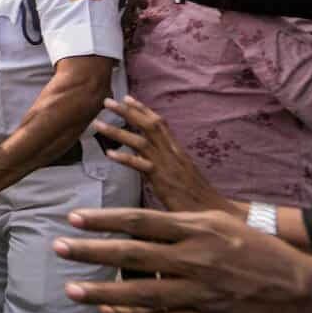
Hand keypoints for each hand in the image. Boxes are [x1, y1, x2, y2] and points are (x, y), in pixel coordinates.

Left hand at [55, 208, 311, 312]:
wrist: (298, 284)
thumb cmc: (250, 247)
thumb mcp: (214, 223)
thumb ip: (174, 223)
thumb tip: (132, 223)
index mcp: (195, 228)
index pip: (139, 220)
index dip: (103, 220)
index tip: (73, 218)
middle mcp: (194, 258)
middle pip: (133, 254)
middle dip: (91, 251)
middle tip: (58, 247)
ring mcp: (199, 290)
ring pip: (142, 292)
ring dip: (103, 292)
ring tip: (72, 288)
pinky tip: (108, 312)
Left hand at [92, 96, 235, 213]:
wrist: (213, 215)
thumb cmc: (195, 197)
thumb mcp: (180, 173)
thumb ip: (164, 160)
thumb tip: (144, 154)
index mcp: (177, 150)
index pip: (159, 123)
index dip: (143, 109)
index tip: (126, 97)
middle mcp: (172, 154)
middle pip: (149, 125)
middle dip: (127, 112)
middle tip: (107, 101)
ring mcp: (168, 166)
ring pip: (140, 142)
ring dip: (117, 131)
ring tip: (98, 124)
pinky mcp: (163, 181)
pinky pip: (142, 166)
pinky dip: (125, 158)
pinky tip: (110, 154)